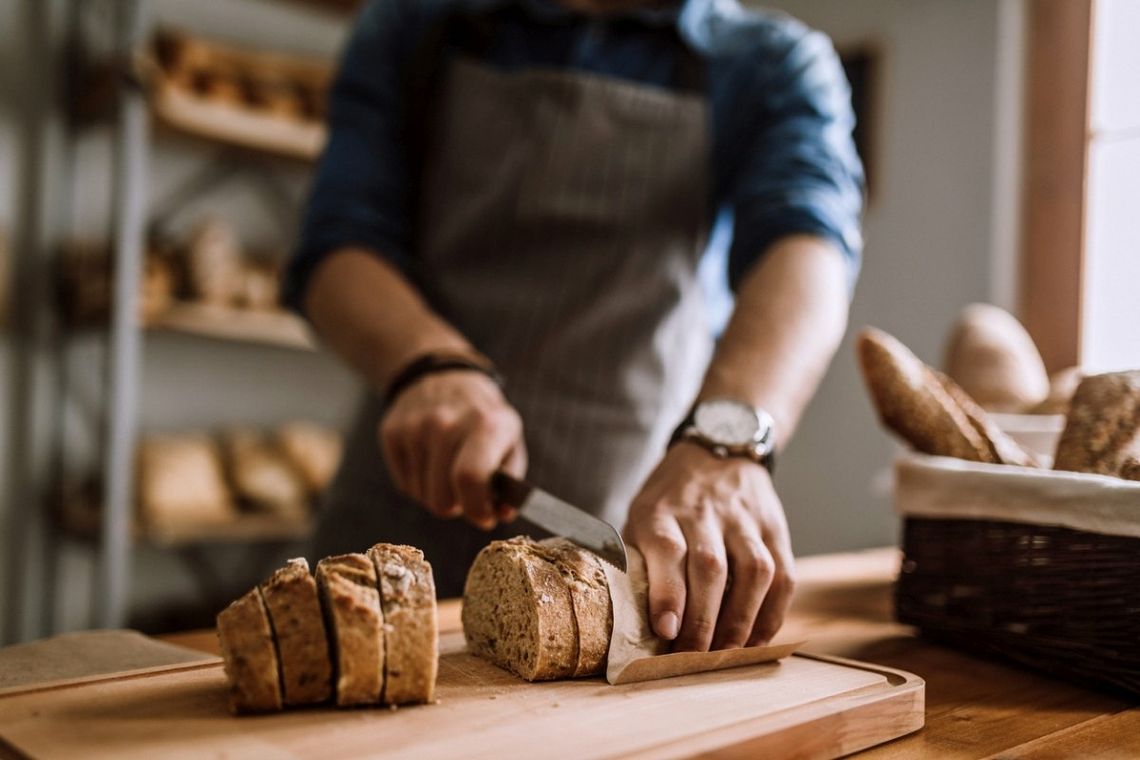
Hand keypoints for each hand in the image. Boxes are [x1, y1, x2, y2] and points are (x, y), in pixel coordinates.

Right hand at [379, 371, 526, 528]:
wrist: (445, 377)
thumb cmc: (484, 419)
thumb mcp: (510, 440)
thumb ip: (510, 482)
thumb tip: (501, 515)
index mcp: (484, 425)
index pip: (470, 479)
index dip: (476, 508)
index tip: (484, 515)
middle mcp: (445, 423)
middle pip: (442, 499)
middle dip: (457, 506)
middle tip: (465, 489)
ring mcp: (414, 426)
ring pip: (422, 496)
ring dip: (437, 492)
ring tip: (447, 468)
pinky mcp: (392, 432)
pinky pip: (405, 485)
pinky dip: (419, 482)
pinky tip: (429, 459)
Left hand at [623, 442, 794, 650]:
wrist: (718, 448)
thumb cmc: (669, 497)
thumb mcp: (641, 514)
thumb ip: (639, 559)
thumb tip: (630, 619)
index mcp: (662, 509)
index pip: (668, 551)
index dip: (668, 593)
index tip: (666, 630)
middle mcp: (704, 511)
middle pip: (711, 568)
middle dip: (704, 621)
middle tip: (694, 658)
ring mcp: (744, 517)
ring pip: (753, 571)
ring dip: (742, 620)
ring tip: (728, 653)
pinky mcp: (775, 526)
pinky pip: (783, 573)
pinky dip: (773, 611)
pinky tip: (758, 637)